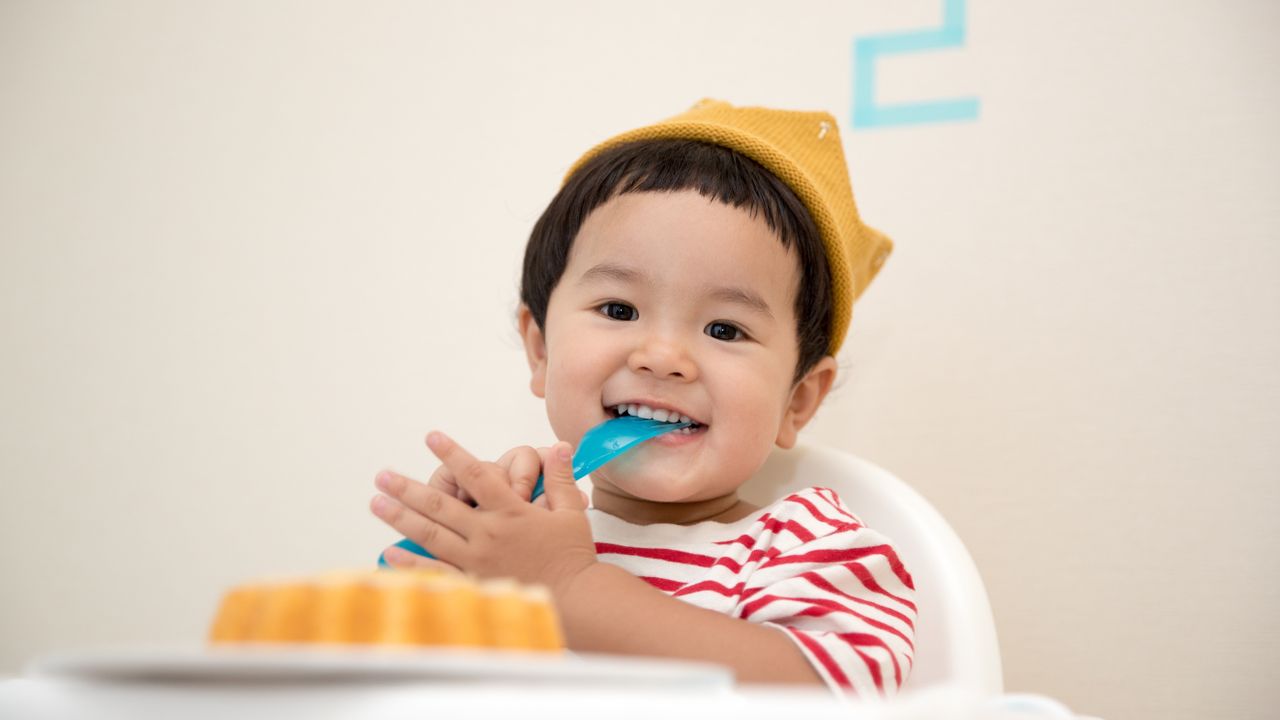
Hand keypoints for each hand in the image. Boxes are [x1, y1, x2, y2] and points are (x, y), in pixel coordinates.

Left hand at [371, 432, 596, 593]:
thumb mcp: (571, 511)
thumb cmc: (573, 555)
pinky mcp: (474, 583)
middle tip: (382, 475)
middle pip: (441, 505)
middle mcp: (488, 534)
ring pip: (431, 535)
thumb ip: (559, 477)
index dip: (453, 453)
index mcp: (511, 512)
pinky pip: (437, 572)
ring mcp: (477, 560)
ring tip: (377, 503)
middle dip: (408, 488)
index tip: (431, 436)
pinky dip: (412, 563)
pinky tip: (390, 553)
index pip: (476, 475)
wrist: (575, 599)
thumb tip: (559, 445)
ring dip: (401, 517)